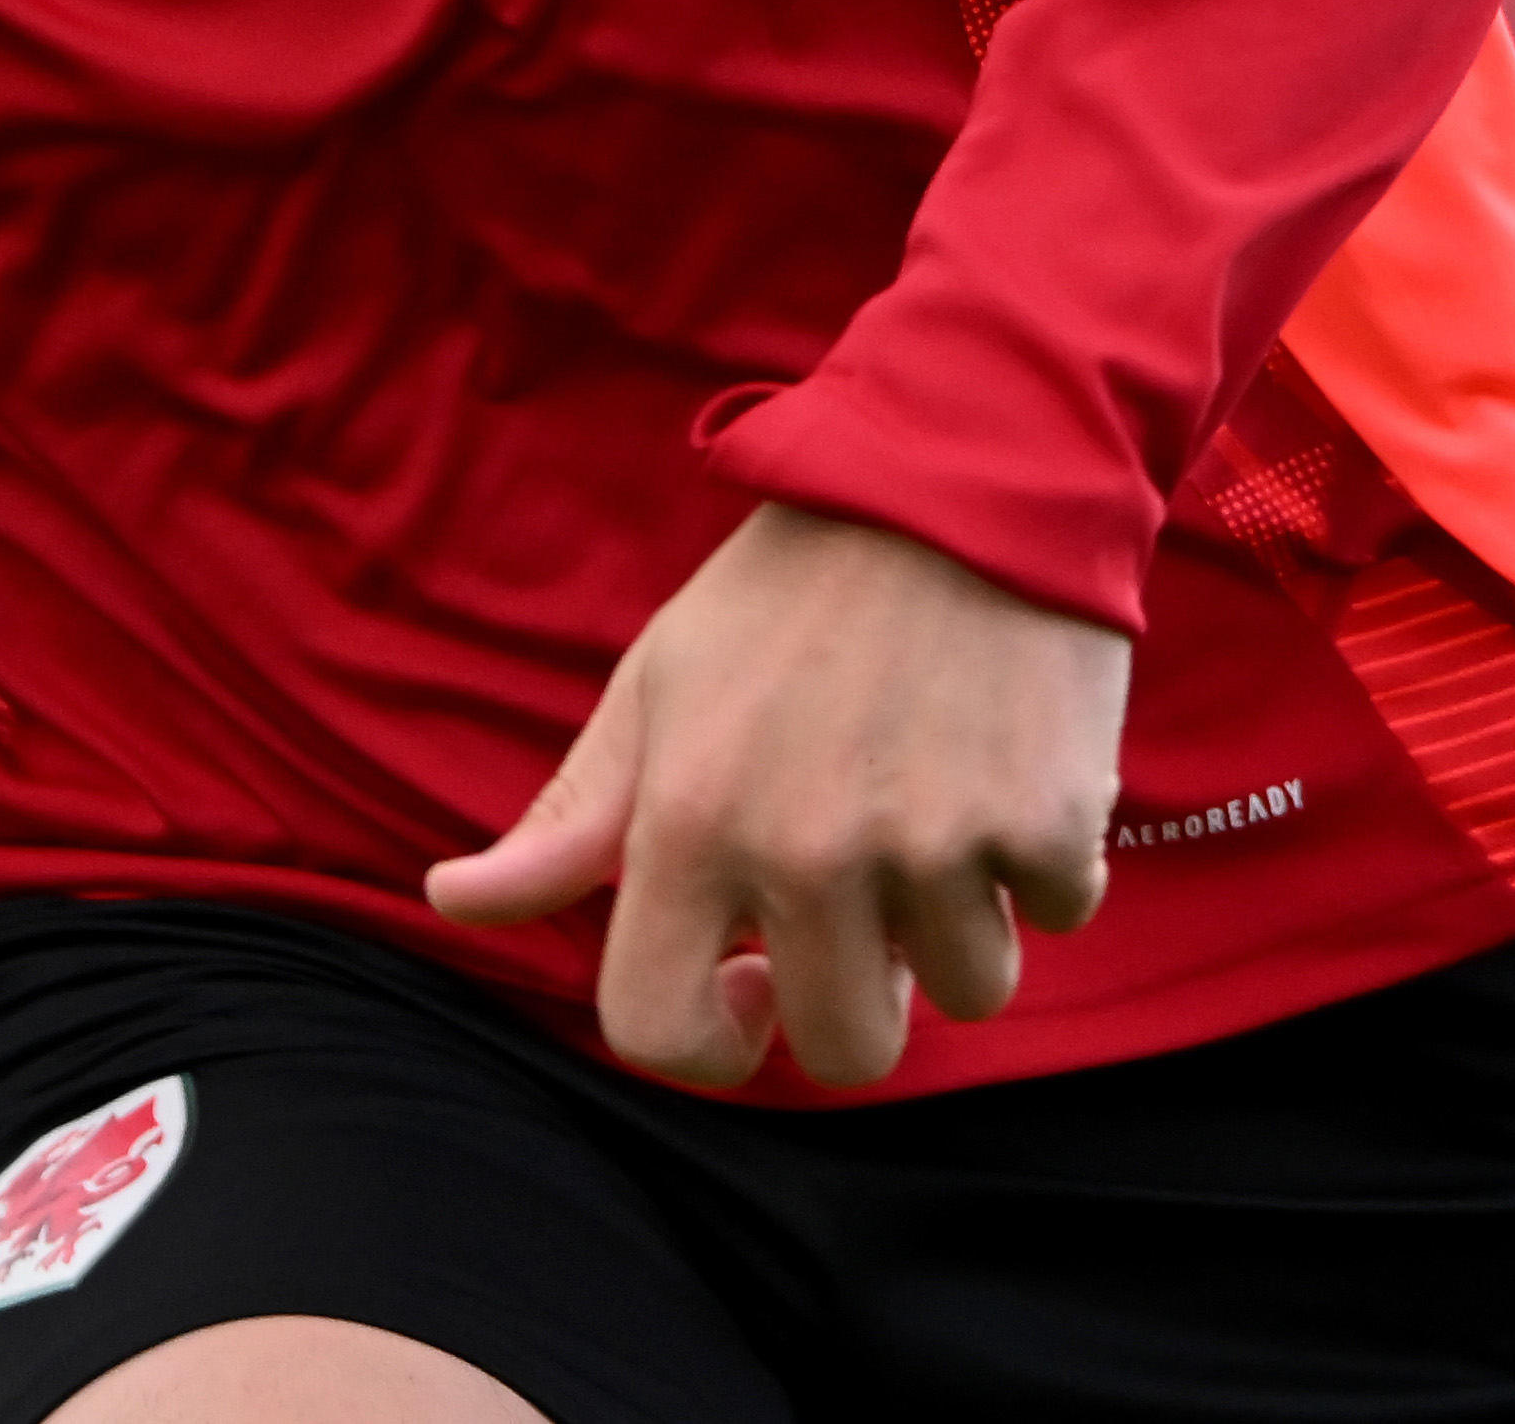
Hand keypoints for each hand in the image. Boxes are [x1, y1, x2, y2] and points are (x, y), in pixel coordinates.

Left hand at [424, 501, 1130, 1091]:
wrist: (960, 464)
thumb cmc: (791, 587)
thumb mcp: (658, 683)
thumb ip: (570, 817)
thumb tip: (452, 899)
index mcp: (689, 821)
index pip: (662, 1034)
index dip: (713, 1042)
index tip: (756, 980)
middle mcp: (807, 849)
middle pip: (848, 1051)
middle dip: (864, 996)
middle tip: (870, 895)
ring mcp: (936, 841)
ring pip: (969, 991)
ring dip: (963, 924)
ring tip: (942, 809)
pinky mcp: (1050, 816)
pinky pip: (1061, 913)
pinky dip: (1046, 857)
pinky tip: (1010, 763)